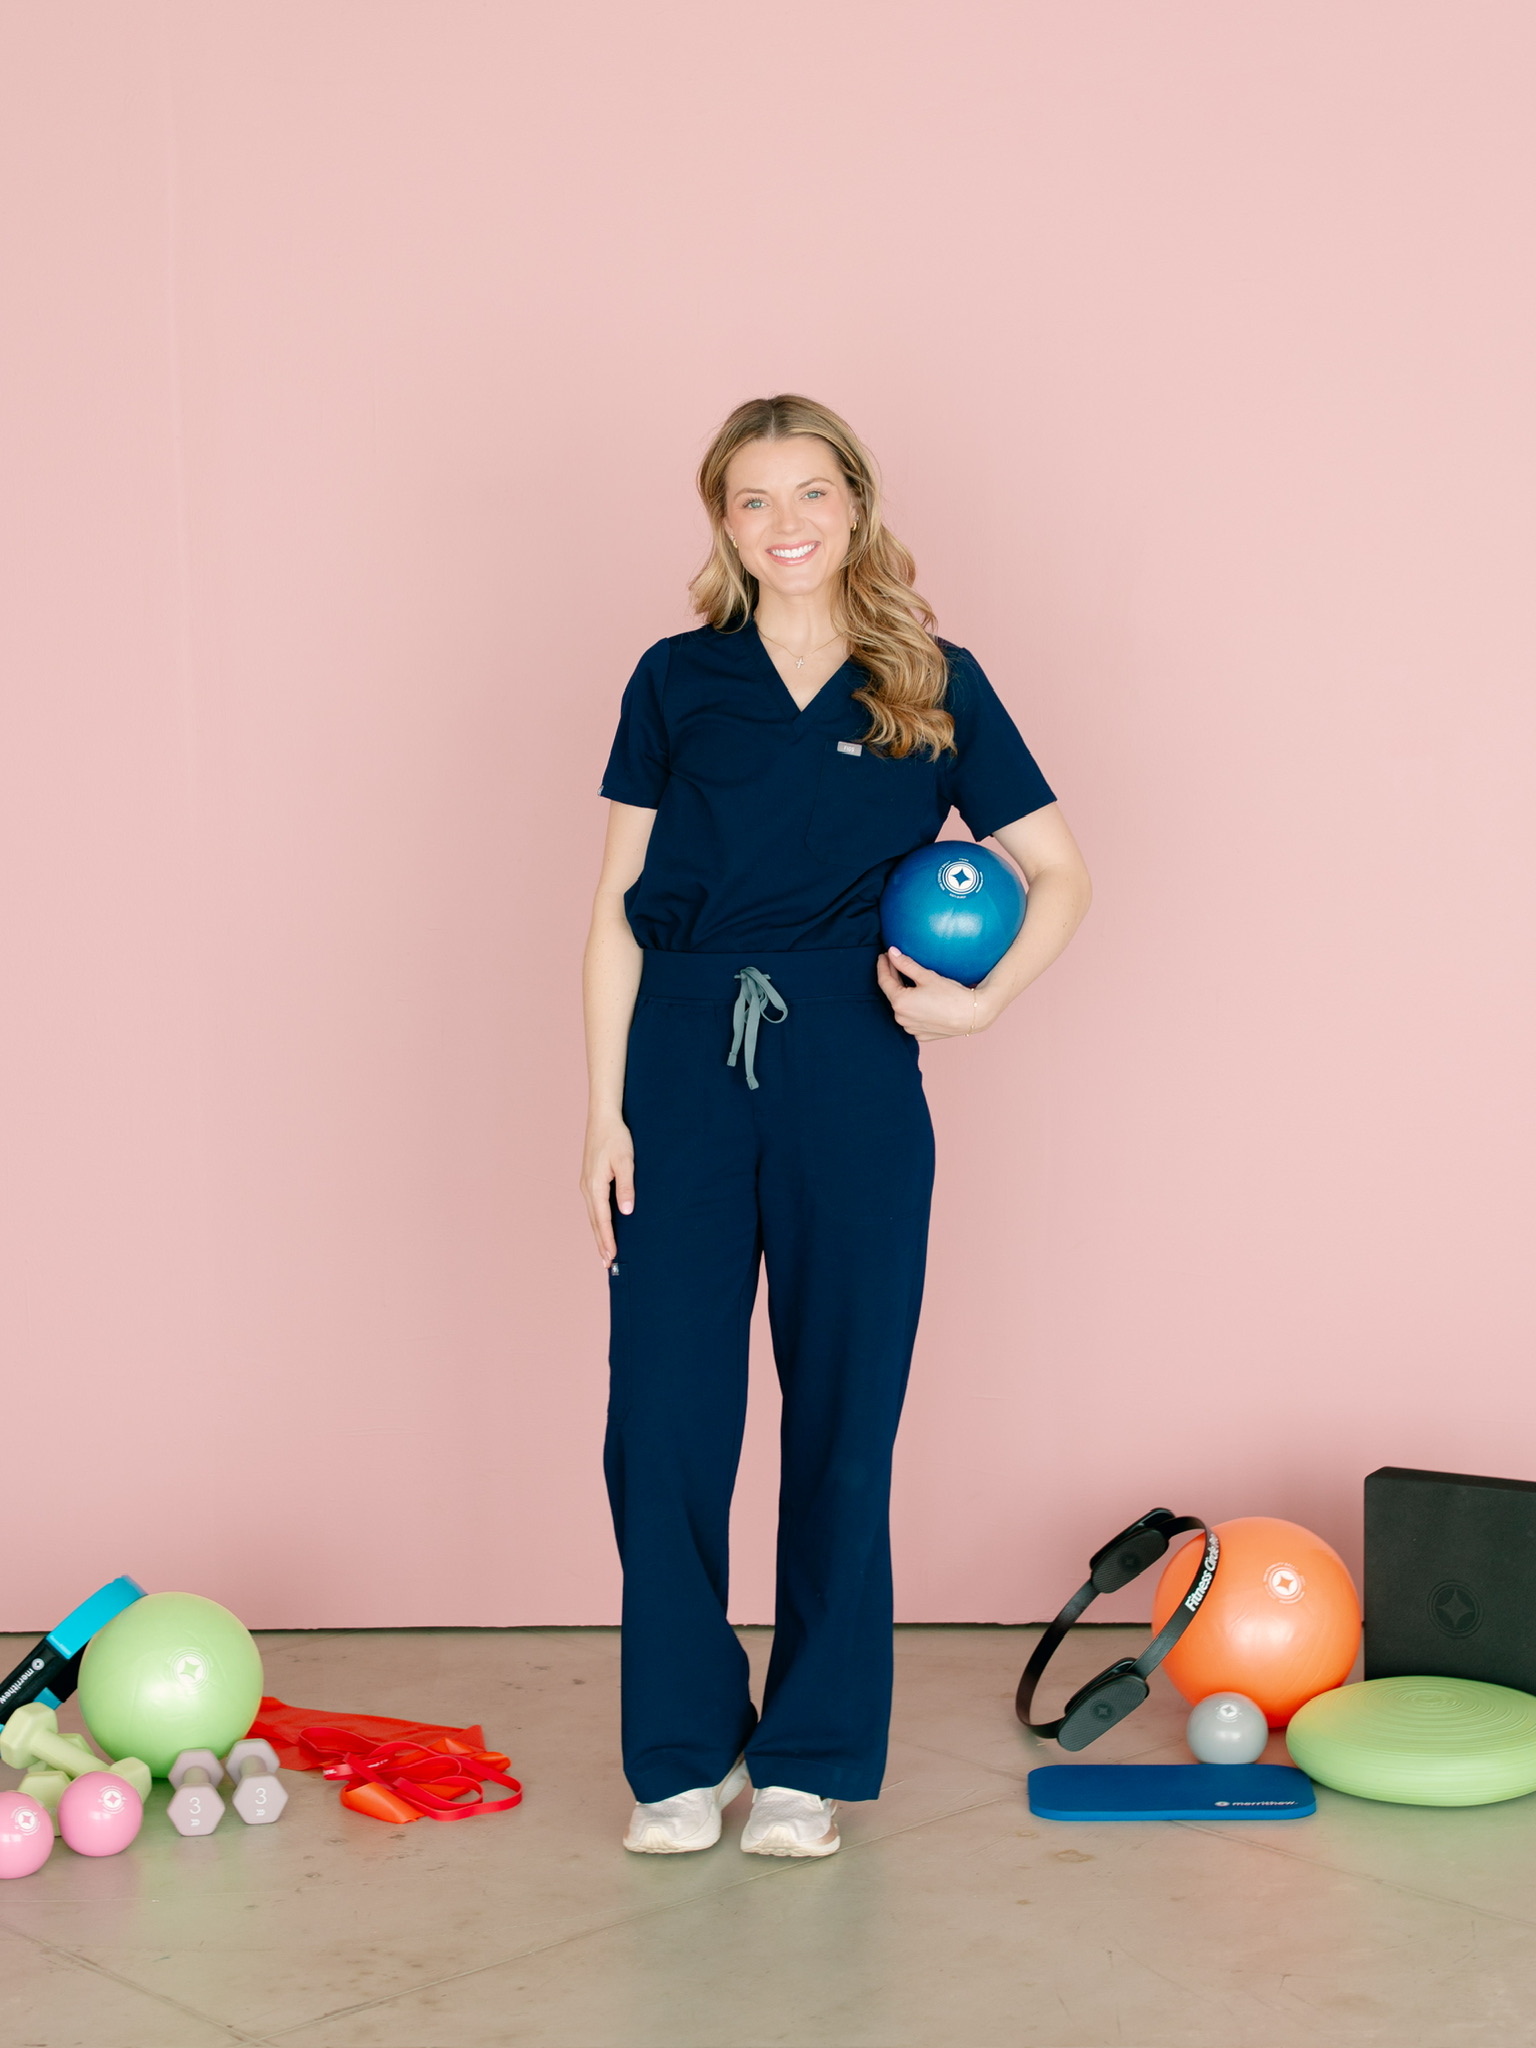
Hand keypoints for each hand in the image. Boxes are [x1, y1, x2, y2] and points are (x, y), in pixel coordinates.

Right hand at [580, 1116, 634, 1267]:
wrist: (603, 1118)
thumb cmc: (616, 1137)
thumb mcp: (626, 1161)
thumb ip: (626, 1186)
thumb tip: (626, 1211)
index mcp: (595, 1185)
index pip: (602, 1219)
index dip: (607, 1239)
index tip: (611, 1257)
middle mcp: (587, 1187)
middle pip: (594, 1222)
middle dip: (601, 1243)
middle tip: (607, 1264)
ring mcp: (586, 1184)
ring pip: (592, 1215)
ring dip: (598, 1234)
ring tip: (604, 1252)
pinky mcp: (589, 1179)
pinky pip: (593, 1206)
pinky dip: (597, 1221)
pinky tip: (602, 1226)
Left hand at [876, 946, 986, 1040]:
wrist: (973, 1015)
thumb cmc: (951, 995)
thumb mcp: (926, 976)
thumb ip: (906, 964)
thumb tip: (892, 953)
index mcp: (900, 1003)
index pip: (884, 981)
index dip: (883, 966)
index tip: (883, 955)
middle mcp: (901, 1018)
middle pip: (893, 994)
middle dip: (893, 977)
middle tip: (895, 962)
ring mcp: (911, 1028)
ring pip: (902, 1007)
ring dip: (903, 994)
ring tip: (908, 980)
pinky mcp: (921, 1034)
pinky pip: (912, 1019)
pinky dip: (913, 1008)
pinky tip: (920, 999)